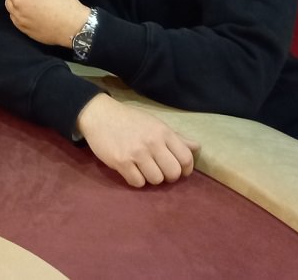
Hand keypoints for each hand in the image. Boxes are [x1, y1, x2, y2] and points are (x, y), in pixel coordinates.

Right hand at [77, 94, 199, 187]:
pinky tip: (132, 170)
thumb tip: (197, 147)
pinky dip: (136, 180)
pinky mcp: (121, 162)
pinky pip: (138, 183)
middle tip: (160, 171)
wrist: (99, 115)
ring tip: (144, 169)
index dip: (186, 169)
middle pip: (173, 173)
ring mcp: (137, 153)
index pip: (186, 158)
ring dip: (151, 178)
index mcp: (163, 132)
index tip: (179, 170)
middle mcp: (152, 142)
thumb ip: (176, 137)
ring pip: (156, 180)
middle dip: (169, 177)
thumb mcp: (155, 123)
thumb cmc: (129, 119)